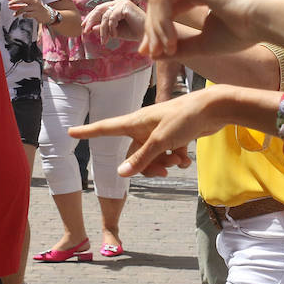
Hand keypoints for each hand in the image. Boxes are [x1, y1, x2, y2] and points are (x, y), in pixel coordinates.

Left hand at [9, 0, 51, 24]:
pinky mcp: (36, 13)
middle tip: (9, 4)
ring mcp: (36, 7)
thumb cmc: (37, 9)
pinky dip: (24, 15)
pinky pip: (27, 14)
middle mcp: (35, 1)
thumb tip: (11, 5)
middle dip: (14, 1)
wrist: (47, 15)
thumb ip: (22, 4)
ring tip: (15, 14)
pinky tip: (23, 16)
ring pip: (24, 8)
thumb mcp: (30, 4)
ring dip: (17, 12)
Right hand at [70, 88, 230, 176]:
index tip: (70, 132)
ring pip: (152, 157)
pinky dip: (176, 159)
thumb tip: (120, 174)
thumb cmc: (185, 118)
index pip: (105, 128)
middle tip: (165, 171)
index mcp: (135, 122)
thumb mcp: (161, 141)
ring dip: (165, 163)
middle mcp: (144, 127)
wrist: (213, 109)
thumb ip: (141, 159)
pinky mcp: (173, 136)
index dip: (88, 131)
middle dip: (149, 166)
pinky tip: (187, 158)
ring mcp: (158, 132)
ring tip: (179, 160)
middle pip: (133, 154)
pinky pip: (167, 154)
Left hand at [83, 0, 145, 42]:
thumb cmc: (134, 32)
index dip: (90, 18)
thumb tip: (90, 28)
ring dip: (103, 30)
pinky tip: (115, 35)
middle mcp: (118, 1)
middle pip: (99, 9)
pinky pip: (112, 17)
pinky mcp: (125, 6)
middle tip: (86, 31)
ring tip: (105, 40)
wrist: (147, 35)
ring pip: (105, 16)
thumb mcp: (115, 31)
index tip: (83, 27)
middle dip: (91, 21)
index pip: (99, 9)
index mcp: (116, 5)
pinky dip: (111, 28)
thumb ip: (103, 28)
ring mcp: (122, 2)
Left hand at [141, 0, 277, 58]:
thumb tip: (154, 55)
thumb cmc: (242, 31)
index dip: (157, 28)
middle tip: (152, 54)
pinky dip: (161, 20)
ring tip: (166, 50)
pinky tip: (171, 39)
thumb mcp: (204, 41)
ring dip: (156, 27)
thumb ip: (180, 45)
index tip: (153, 53)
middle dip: (152, 29)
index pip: (168, 3)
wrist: (263, 20)